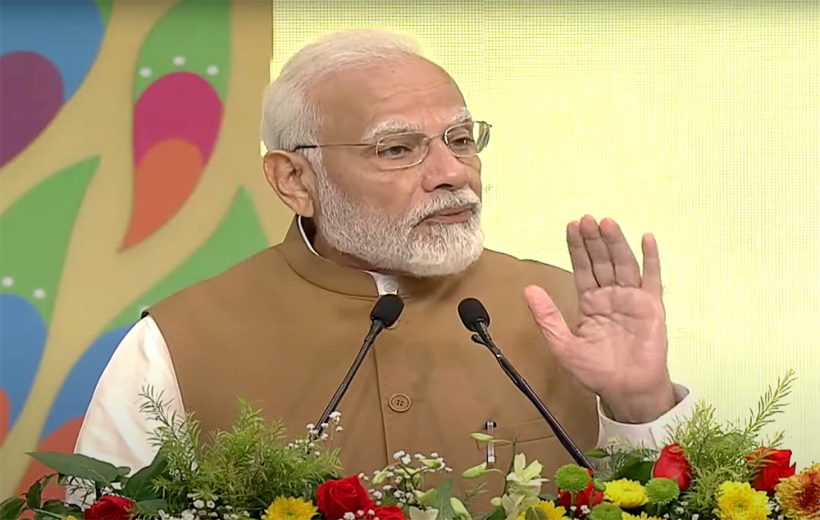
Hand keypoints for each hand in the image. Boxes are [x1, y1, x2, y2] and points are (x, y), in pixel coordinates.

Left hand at [524, 215, 674, 423]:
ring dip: (615, 243)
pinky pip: (652, 278)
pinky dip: (651, 258)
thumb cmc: (596, 371)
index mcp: (590, 302)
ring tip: (606, 223)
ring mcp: (632, 299)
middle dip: (593, 241)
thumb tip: (528, 290)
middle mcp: (611, 295)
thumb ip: (547, 317)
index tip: (571, 227)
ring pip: (623, 264)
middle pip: (601, 261)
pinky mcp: (652, 307)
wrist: (626, 391)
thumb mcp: (563, 345)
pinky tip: (646, 239)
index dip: (577, 248)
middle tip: (585, 219)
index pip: (582, 269)